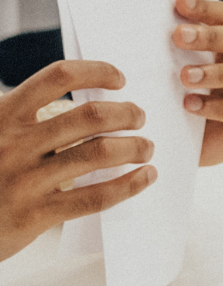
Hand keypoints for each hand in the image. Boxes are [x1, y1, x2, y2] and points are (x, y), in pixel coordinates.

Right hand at [0, 60, 154, 265]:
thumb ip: (26, 120)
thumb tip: (91, 105)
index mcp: (3, 116)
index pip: (57, 77)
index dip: (96, 72)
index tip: (119, 80)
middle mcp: (14, 144)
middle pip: (90, 116)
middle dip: (126, 113)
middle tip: (139, 118)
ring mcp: (25, 180)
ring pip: (99, 153)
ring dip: (134, 147)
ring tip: (145, 147)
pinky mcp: (35, 214)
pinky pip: (96, 196)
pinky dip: (129, 184)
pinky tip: (145, 177)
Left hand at [173, 0, 222, 165]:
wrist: (197, 144)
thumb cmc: (193, 96)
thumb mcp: (188, 66)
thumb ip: (182, 44)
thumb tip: (155, 15)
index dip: (208, 9)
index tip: (179, 3)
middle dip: (214, 36)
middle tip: (178, 36)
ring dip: (221, 72)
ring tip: (186, 76)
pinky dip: (221, 108)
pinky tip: (192, 105)